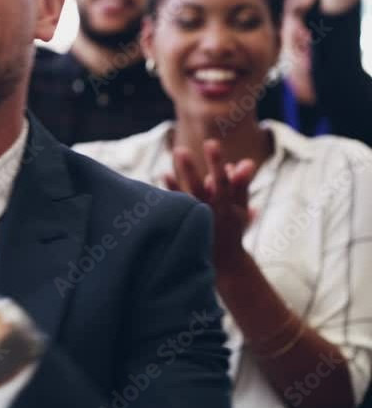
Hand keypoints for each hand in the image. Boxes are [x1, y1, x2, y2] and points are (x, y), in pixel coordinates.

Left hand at [164, 140, 256, 271]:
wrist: (224, 264)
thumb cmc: (231, 228)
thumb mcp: (240, 208)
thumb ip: (241, 184)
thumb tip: (246, 162)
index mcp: (227, 207)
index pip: (223, 181)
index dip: (216, 163)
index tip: (210, 143)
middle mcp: (210, 213)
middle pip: (199, 190)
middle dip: (190, 170)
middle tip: (179, 149)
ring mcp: (196, 223)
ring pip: (184, 201)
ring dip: (174, 184)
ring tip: (162, 170)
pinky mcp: (186, 231)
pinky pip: (174, 213)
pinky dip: (168, 198)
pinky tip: (161, 178)